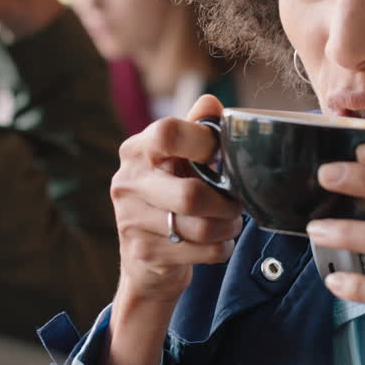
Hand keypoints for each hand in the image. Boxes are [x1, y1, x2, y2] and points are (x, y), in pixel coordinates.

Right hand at [101, 95, 243, 364]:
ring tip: (231, 223)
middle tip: (237, 205)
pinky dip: (221, 248)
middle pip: (191, 194)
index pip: (168, 133)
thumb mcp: (180, 161)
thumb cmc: (169, 199)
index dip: (205, 142)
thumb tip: (211, 102)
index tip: (220, 155)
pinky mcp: (143, 253)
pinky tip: (218, 244)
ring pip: (200, 227)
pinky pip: (201, 251)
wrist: (146, 262)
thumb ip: (196, 130)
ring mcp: (130, 220)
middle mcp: (127, 182)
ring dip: (227, 227)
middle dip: (227, 203)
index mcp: (136, 151)